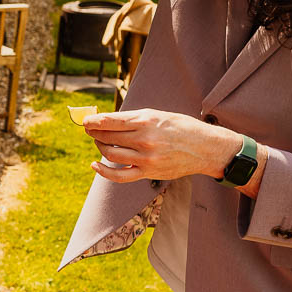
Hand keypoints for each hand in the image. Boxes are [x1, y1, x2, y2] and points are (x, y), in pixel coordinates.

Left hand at [81, 108, 239, 182]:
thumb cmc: (181, 128)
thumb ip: (134, 118)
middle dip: (95, 133)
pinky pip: (119, 175)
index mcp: (147, 121)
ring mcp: (145, 158)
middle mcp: (144, 139)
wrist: (205, 148)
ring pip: (110, 154)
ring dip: (100, 147)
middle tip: (90, 130)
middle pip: (108, 137)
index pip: (111, 121)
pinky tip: (95, 165)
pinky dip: (103, 171)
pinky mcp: (148, 173)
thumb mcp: (159, 115)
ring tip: (99, 142)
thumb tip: (108, 121)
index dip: (94, 122)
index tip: (85, 121)